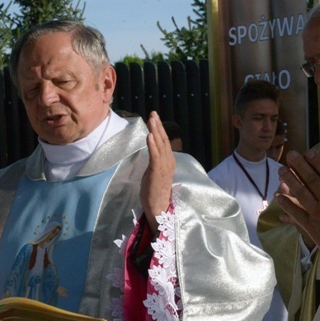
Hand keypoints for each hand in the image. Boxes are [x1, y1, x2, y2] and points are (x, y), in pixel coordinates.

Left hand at [140, 112, 175, 233]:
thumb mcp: (154, 171)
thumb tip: (151, 150)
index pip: (164, 142)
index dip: (159, 129)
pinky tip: (150, 136)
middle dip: (158, 126)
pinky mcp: (157, 172)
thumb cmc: (154, 191)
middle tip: (153, 113)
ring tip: (152, 120)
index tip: (154, 118)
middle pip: (163, 140)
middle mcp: (169, 161)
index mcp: (168, 161)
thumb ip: (154, 160)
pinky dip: (153, 145)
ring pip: (160, 145)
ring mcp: (164, 166)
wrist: (158, 207)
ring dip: (155, 131)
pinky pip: (155, 156)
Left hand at [275, 150, 319, 254]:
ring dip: (290, 181)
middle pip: (312, 180)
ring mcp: (318, 213)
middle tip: (291, 155)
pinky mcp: (311, 227)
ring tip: (281, 170)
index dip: (318, 162)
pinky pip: (297, 214)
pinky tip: (278, 197)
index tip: (309, 153)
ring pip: (301, 193)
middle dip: (300, 166)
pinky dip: (287, 205)